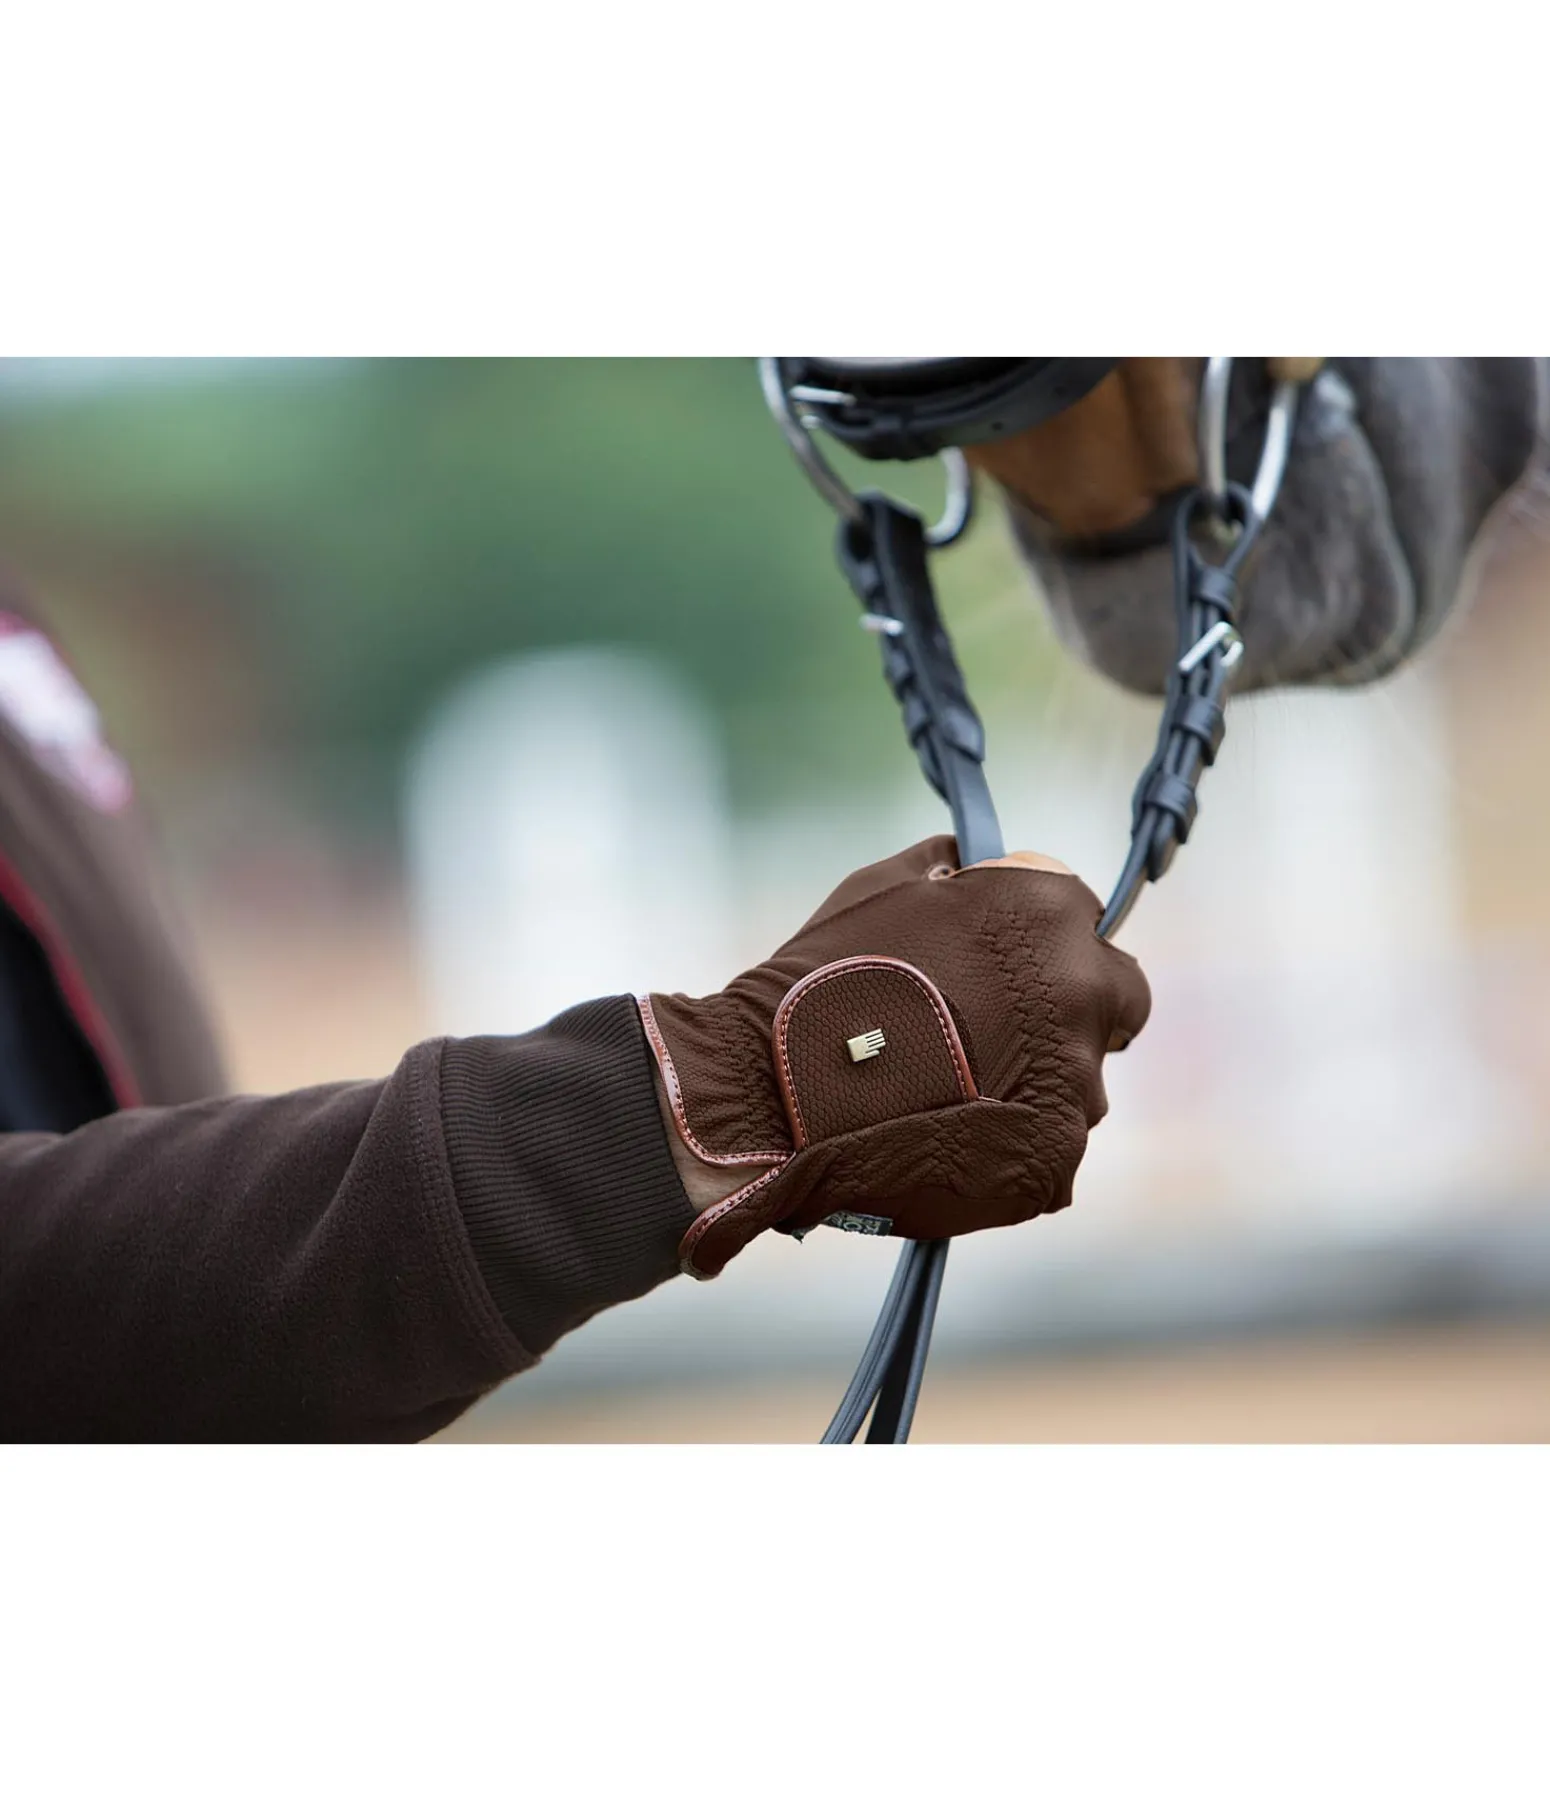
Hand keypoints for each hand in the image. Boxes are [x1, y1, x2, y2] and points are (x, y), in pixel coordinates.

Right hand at [642, 835, 1150, 1278]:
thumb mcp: (880, 887)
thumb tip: (966, 863)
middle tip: (1003, 1029)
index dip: (1046, 938)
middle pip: (1114, 998)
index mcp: (1049, 912)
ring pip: (1081, 1079)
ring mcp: (1075, 1081)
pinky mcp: (1053, 1157)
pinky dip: (1011, 1142)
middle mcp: (1082, 990)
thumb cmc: (821, 978)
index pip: (1087, 916)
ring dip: (1039, 1079)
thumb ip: (947, 871)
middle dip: (1072, 1007)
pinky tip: (948, 1134)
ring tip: (954, 1091)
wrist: (774, 1091)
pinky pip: (1049, 1144)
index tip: (1009, 962)